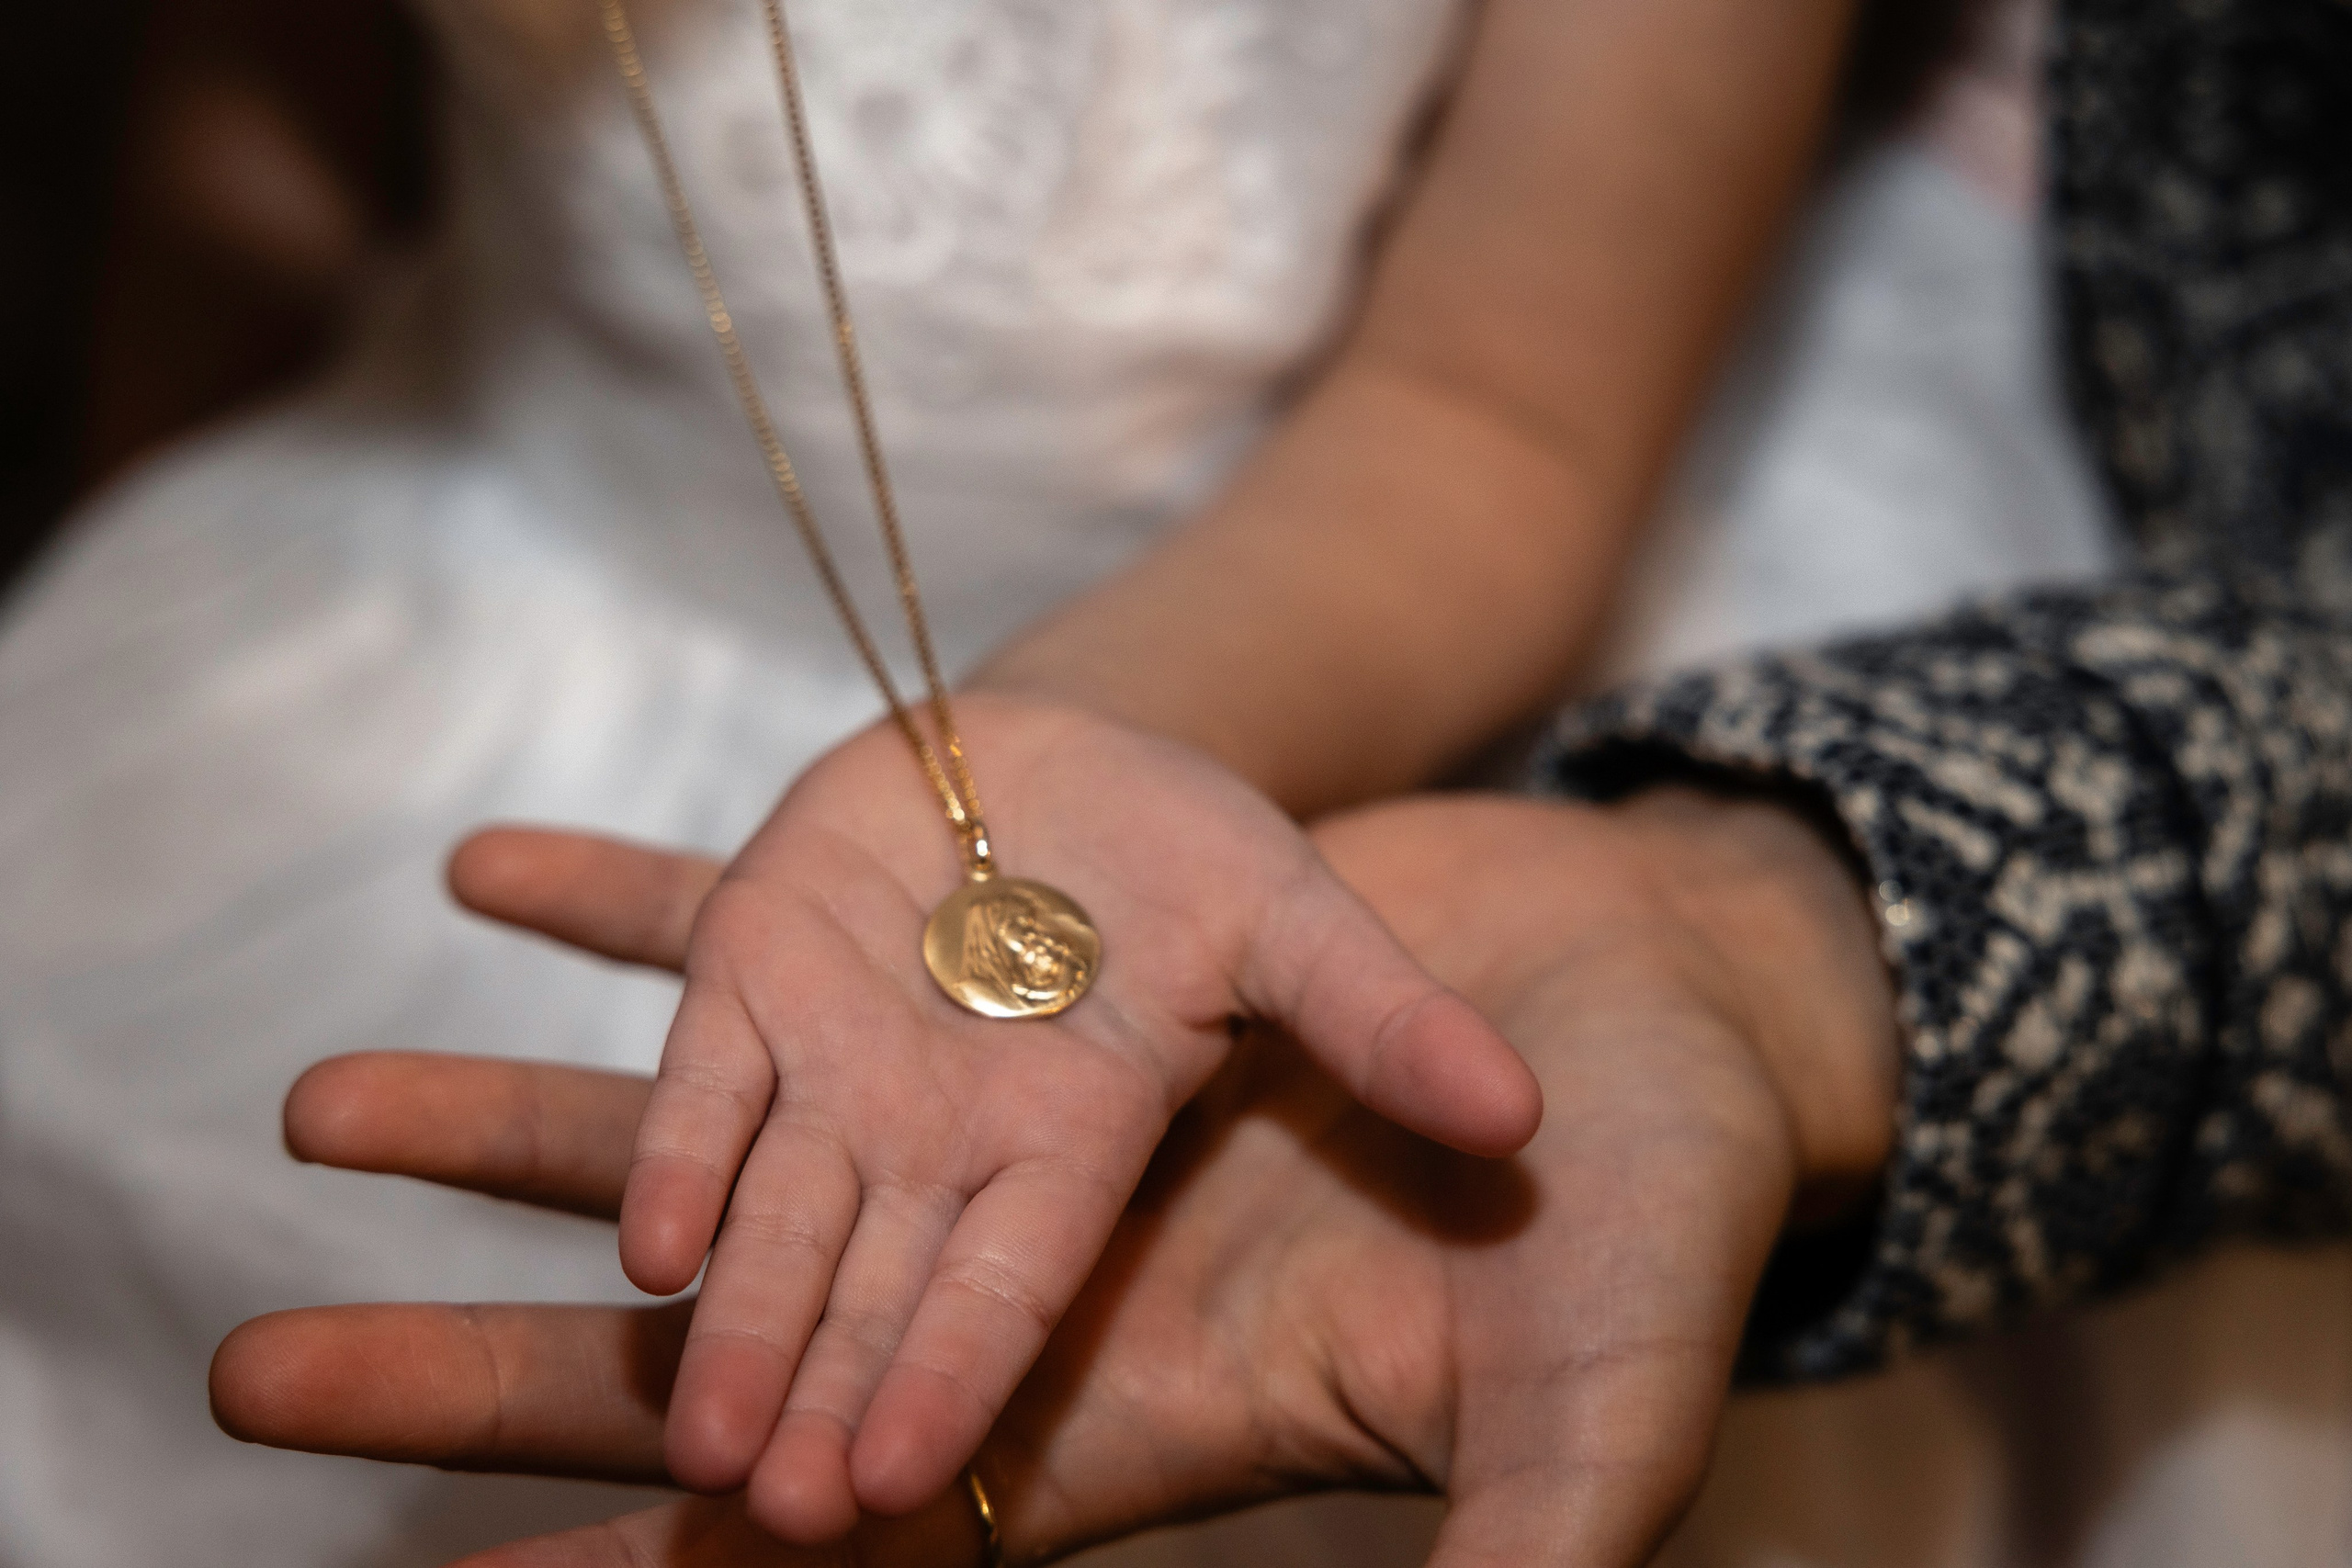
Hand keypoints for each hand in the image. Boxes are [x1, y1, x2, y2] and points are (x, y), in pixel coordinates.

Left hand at [214, 784, 1895, 1565]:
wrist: (1653, 993)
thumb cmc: (1656, 1194)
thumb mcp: (1612, 1383)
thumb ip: (1535, 1540)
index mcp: (1120, 1395)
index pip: (857, 1510)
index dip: (676, 1556)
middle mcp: (1013, 1259)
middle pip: (710, 1338)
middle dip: (502, 1372)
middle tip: (264, 1378)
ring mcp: (992, 1100)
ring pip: (711, 1126)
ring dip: (518, 1122)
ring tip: (312, 1113)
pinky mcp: (1012, 956)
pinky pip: (787, 934)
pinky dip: (642, 909)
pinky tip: (496, 871)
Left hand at [607, 695, 1540, 1538]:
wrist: (1116, 742)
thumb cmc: (1227, 855)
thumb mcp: (1326, 926)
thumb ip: (1392, 1028)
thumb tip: (1515, 1115)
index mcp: (1080, 1158)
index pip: (1009, 1290)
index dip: (952, 1377)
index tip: (878, 1486)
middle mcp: (952, 1134)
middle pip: (864, 1278)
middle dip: (803, 1382)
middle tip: (735, 1484)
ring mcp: (849, 1050)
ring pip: (765, 1194)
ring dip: (716, 1297)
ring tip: (673, 1403)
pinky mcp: (767, 955)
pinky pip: (699, 1060)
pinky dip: (669, 1141)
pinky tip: (639, 1231)